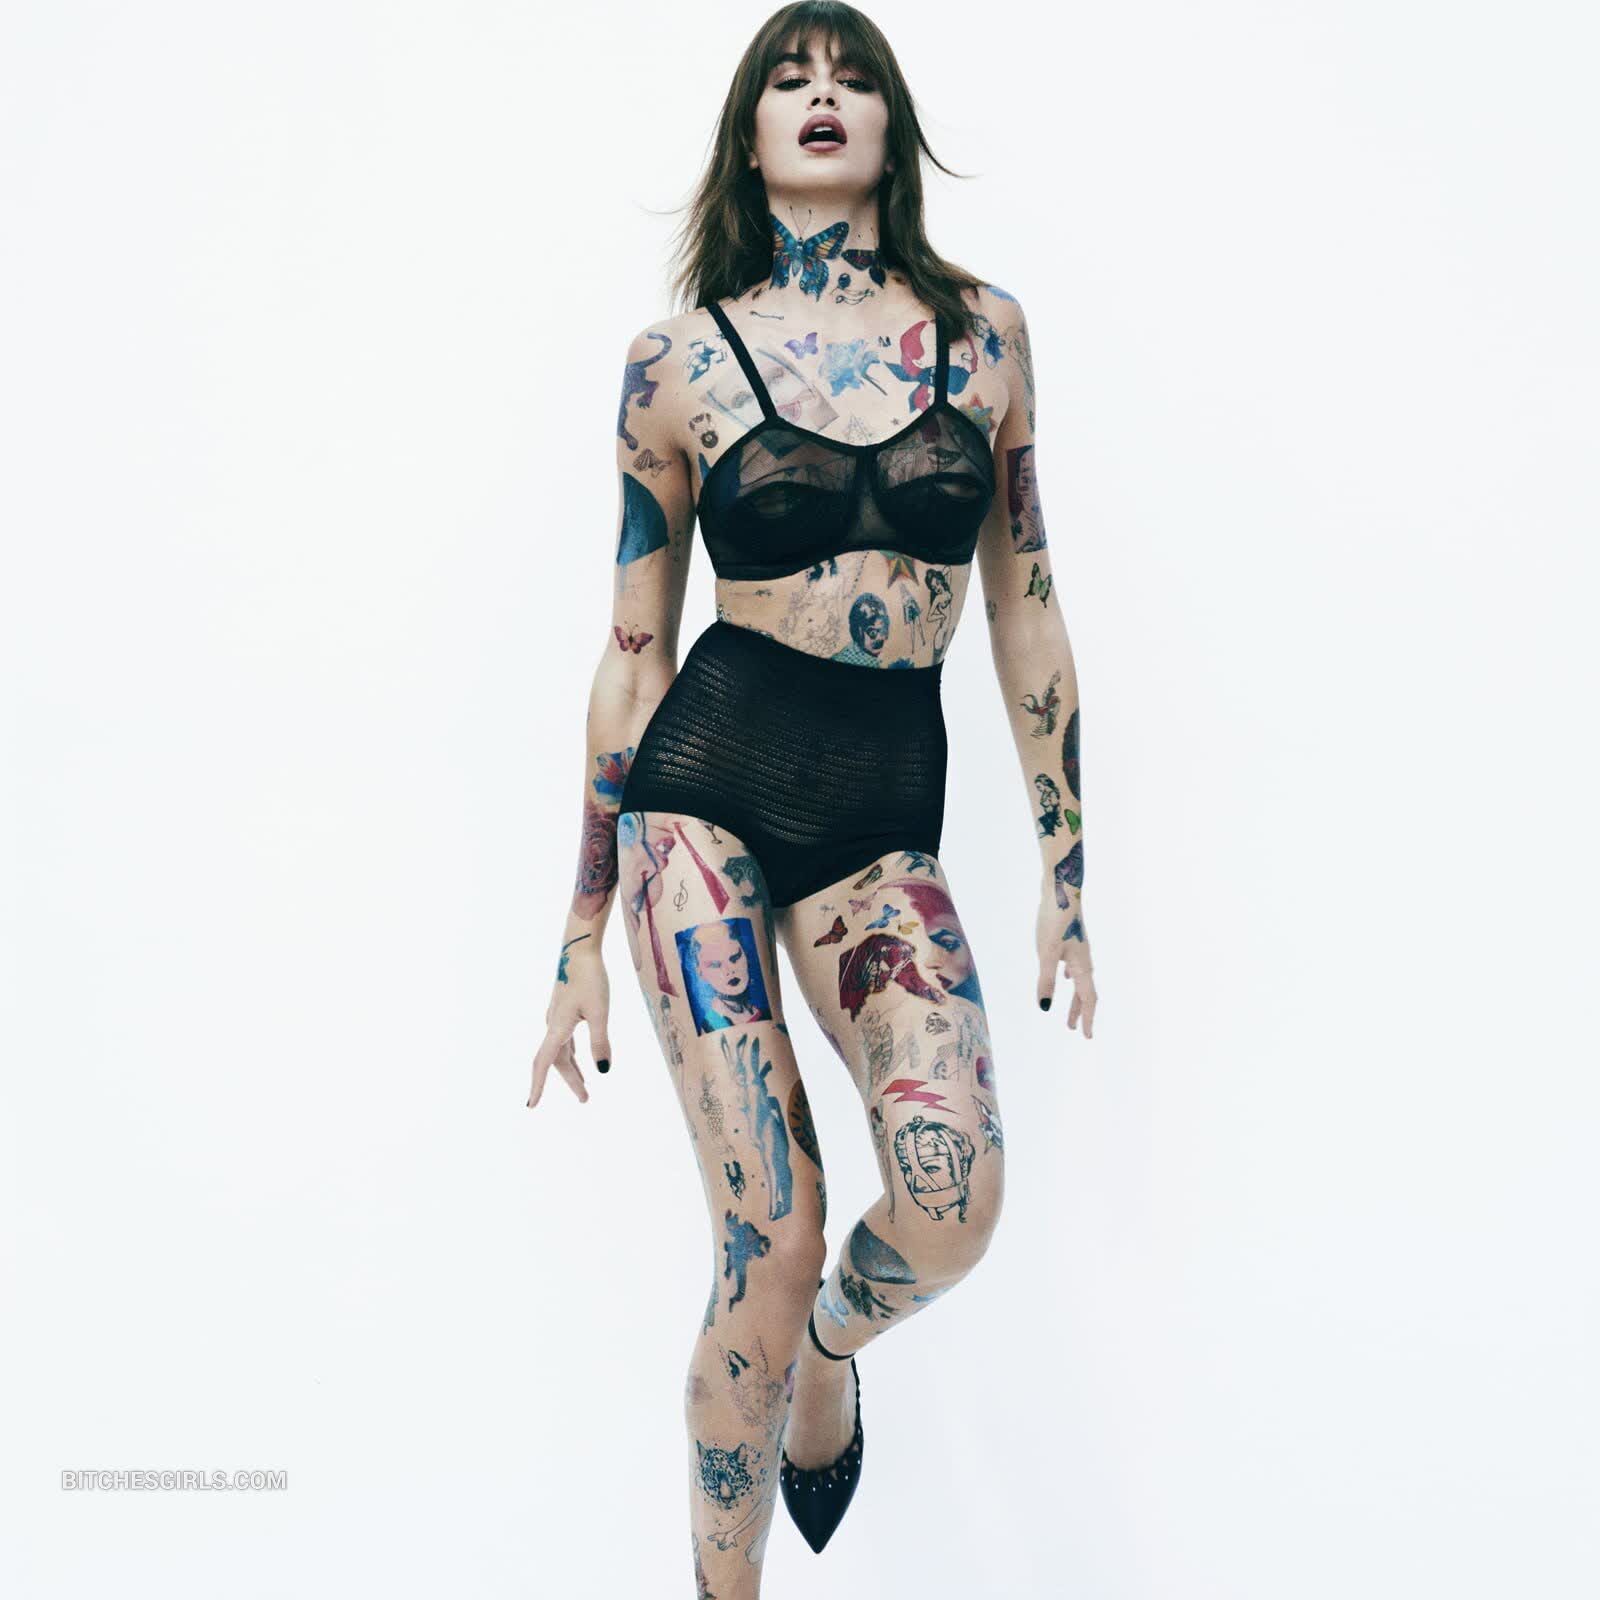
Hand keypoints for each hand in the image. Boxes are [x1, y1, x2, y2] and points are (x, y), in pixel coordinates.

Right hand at [528, 945, 610, 1106]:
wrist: (578, 950)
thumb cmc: (590, 978)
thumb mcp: (600, 1012)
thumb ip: (601, 1042)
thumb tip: (603, 1071)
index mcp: (557, 1027)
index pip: (545, 1063)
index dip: (538, 1085)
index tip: (531, 1105)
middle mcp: (552, 1025)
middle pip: (557, 1061)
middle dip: (570, 1080)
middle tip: (585, 1099)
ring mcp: (557, 1017)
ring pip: (561, 1051)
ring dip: (571, 1069)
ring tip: (584, 1088)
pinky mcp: (563, 1010)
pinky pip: (564, 1040)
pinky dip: (571, 1053)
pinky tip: (579, 1059)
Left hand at [1035, 885, 1096, 1038]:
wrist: (1061, 889)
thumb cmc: (1054, 920)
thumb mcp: (1046, 953)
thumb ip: (1045, 981)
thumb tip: (1044, 1008)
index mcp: (1082, 966)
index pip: (1088, 999)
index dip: (1087, 1019)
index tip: (1086, 1036)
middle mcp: (1084, 959)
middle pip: (1085, 992)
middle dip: (1079, 1011)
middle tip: (1074, 1029)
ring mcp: (1079, 948)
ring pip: (1080, 979)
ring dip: (1075, 997)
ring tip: (1069, 1010)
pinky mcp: (1071, 938)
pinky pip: (1075, 965)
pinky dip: (1071, 977)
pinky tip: (1065, 975)